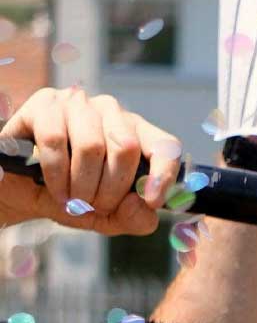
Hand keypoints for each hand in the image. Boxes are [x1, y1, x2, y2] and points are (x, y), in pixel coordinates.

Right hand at [0, 87, 181, 233]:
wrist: (24, 190)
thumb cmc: (74, 197)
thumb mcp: (110, 216)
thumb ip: (136, 218)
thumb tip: (143, 203)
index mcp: (137, 135)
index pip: (165, 146)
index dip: (164, 174)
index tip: (151, 200)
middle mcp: (111, 113)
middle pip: (126, 147)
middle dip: (112, 188)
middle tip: (95, 205)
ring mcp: (78, 104)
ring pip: (91, 145)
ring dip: (82, 184)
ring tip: (73, 200)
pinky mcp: (44, 104)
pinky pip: (55, 140)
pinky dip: (56, 174)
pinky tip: (56, 189)